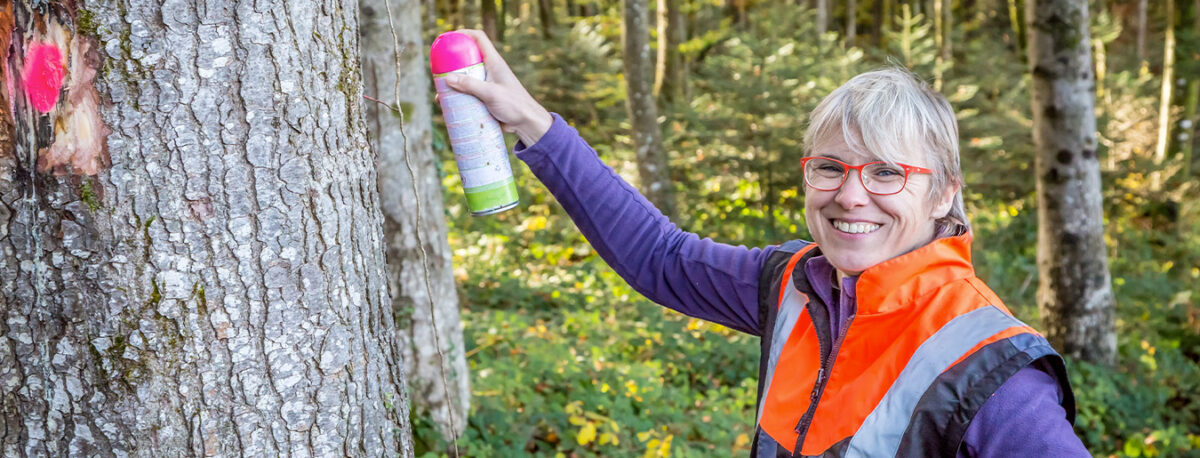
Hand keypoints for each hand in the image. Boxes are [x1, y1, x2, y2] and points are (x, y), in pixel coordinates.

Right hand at [439, 29, 552, 145]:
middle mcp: (489, 69)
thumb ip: (470, 85)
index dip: (464, 33)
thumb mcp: (490, 93)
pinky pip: (468, 92)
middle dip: (451, 63)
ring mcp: (487, 83)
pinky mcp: (485, 96)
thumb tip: (448, 78)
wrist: (526, 123)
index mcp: (494, 62)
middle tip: (437, 70)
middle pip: (467, 58)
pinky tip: (448, 105)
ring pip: (465, 78)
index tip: (448, 38)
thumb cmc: (514, 104)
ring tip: (439, 93)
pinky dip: (458, 96)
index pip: (479, 38)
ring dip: (453, 83)